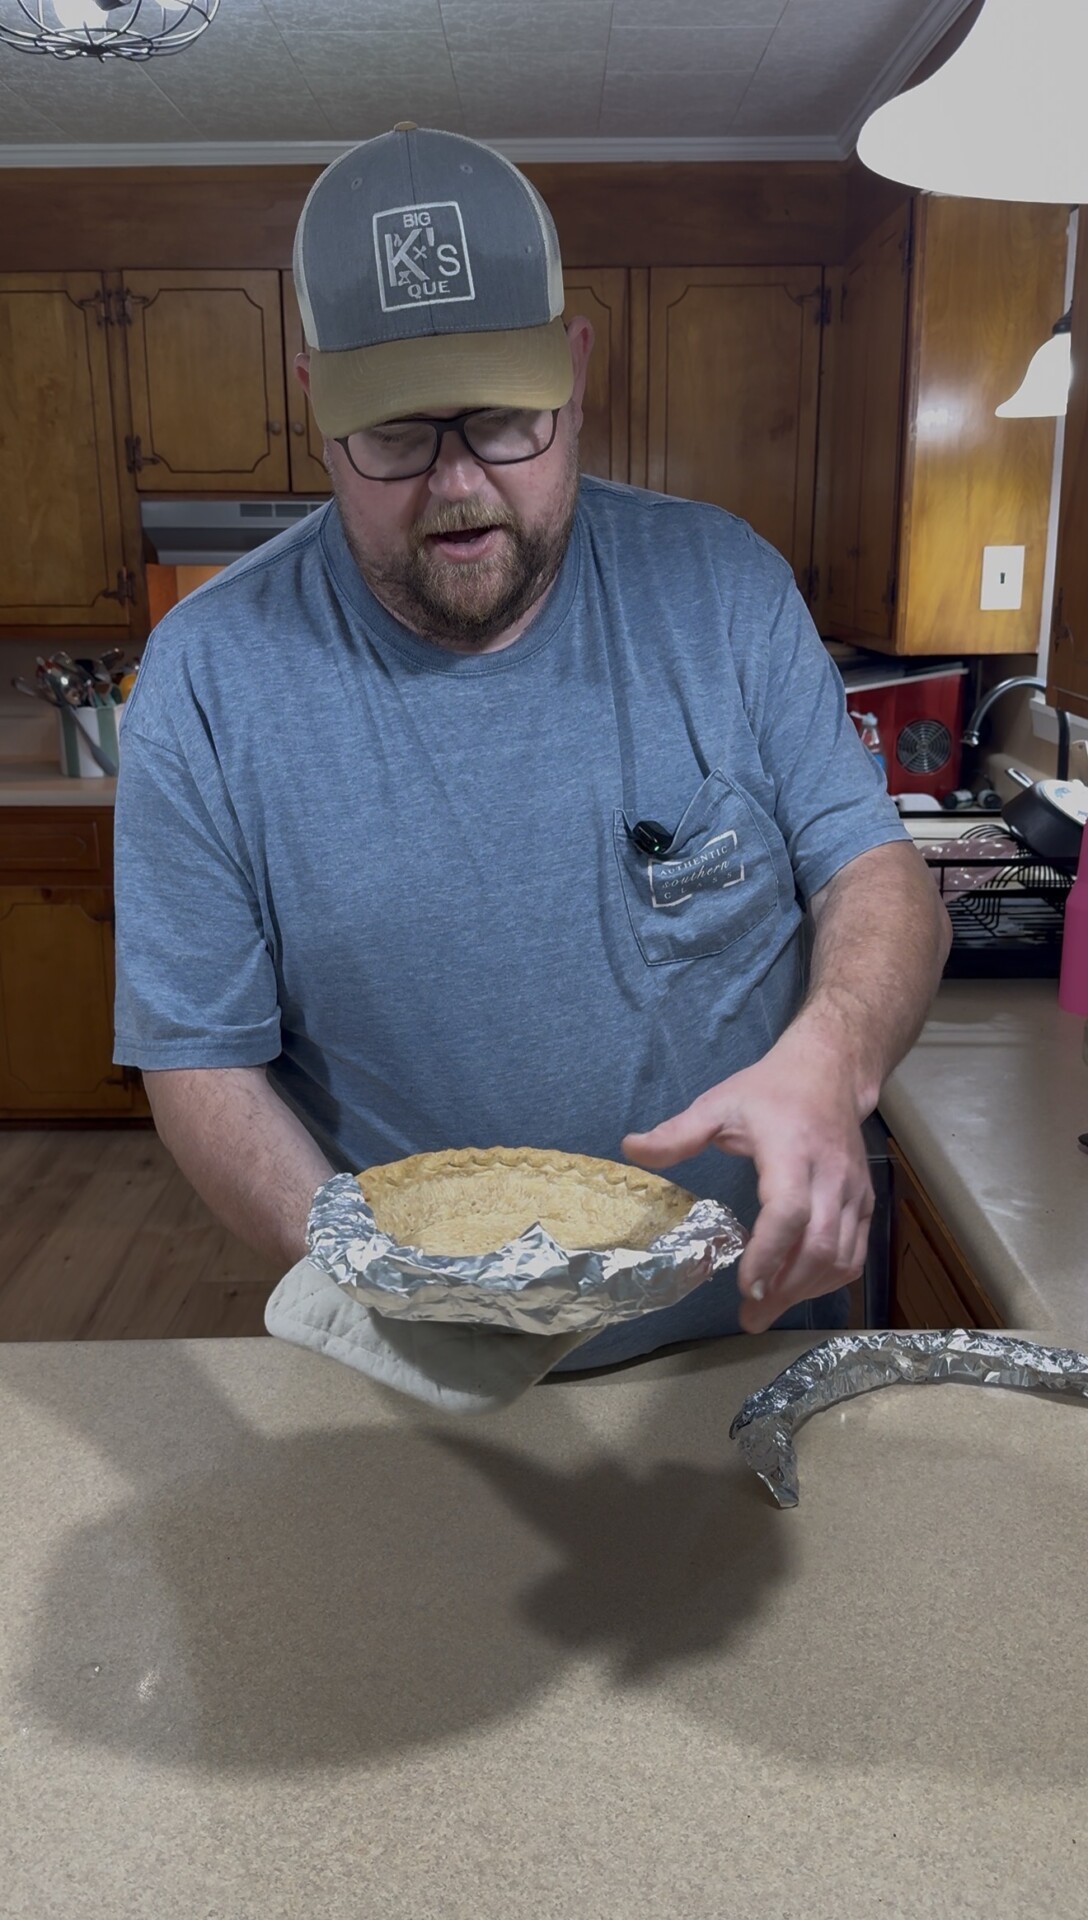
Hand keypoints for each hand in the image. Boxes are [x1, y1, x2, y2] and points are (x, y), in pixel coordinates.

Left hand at [621, 1035, 872, 1334]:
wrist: (829, 1074)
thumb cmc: (769, 1091)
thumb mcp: (718, 1104)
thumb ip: (677, 1133)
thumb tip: (629, 1150)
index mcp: (791, 1151)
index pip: (789, 1211)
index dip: (768, 1253)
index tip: (744, 1285)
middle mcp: (830, 1176)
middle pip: (818, 1246)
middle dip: (785, 1289)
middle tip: (751, 1317)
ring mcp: (854, 1191)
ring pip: (841, 1257)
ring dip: (805, 1290)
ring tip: (767, 1307)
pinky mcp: (865, 1202)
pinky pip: (854, 1253)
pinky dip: (828, 1279)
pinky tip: (796, 1287)